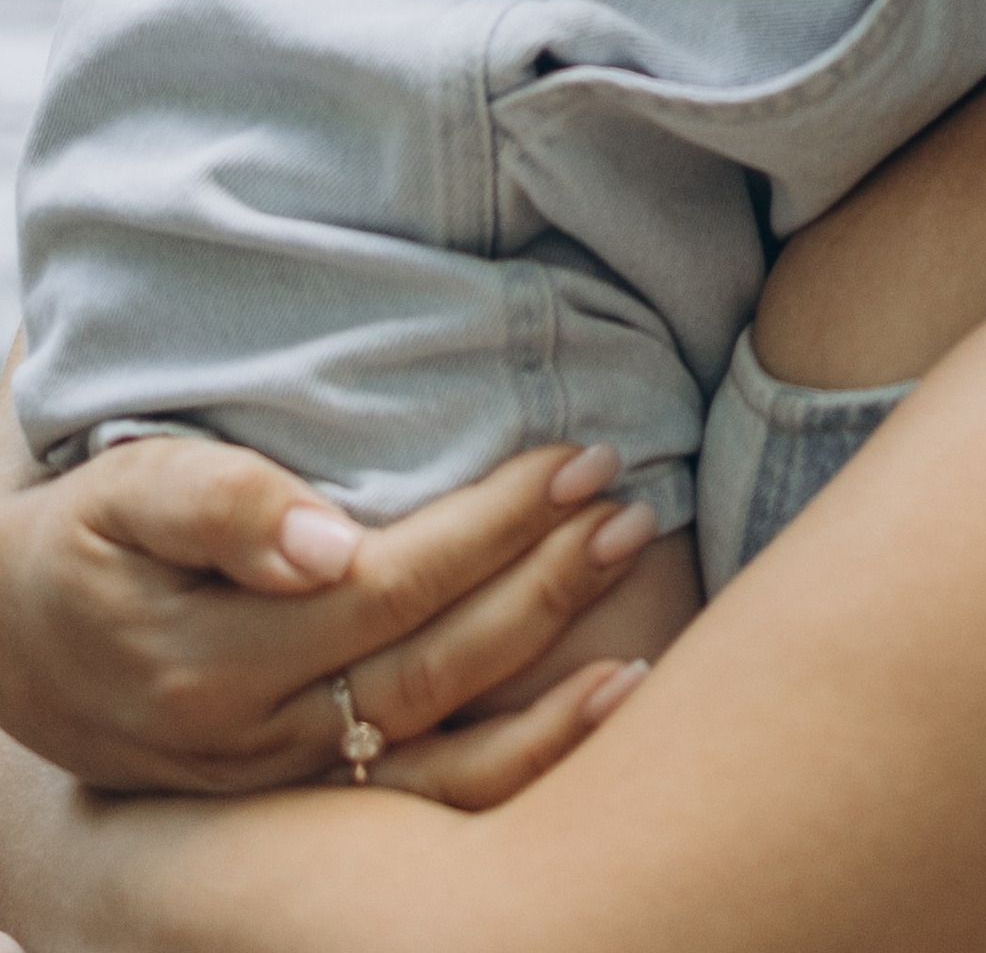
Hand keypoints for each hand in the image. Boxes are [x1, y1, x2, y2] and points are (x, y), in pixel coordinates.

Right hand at [0, 429, 653, 810]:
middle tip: (627, 512)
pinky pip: (422, 807)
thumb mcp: (122, 494)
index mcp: (217, 657)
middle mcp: (255, 740)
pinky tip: (596, 714)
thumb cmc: (83, 543)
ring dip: (549, 693)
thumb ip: (218, 505)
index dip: (494, 524)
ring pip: (440, 758)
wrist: (9, 643)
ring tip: (643, 630)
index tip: (577, 458)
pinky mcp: (296, 806)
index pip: (392, 585)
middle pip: (433, 664)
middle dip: (543, 587)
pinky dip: (515, 768)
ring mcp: (279, 787)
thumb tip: (325, 542)